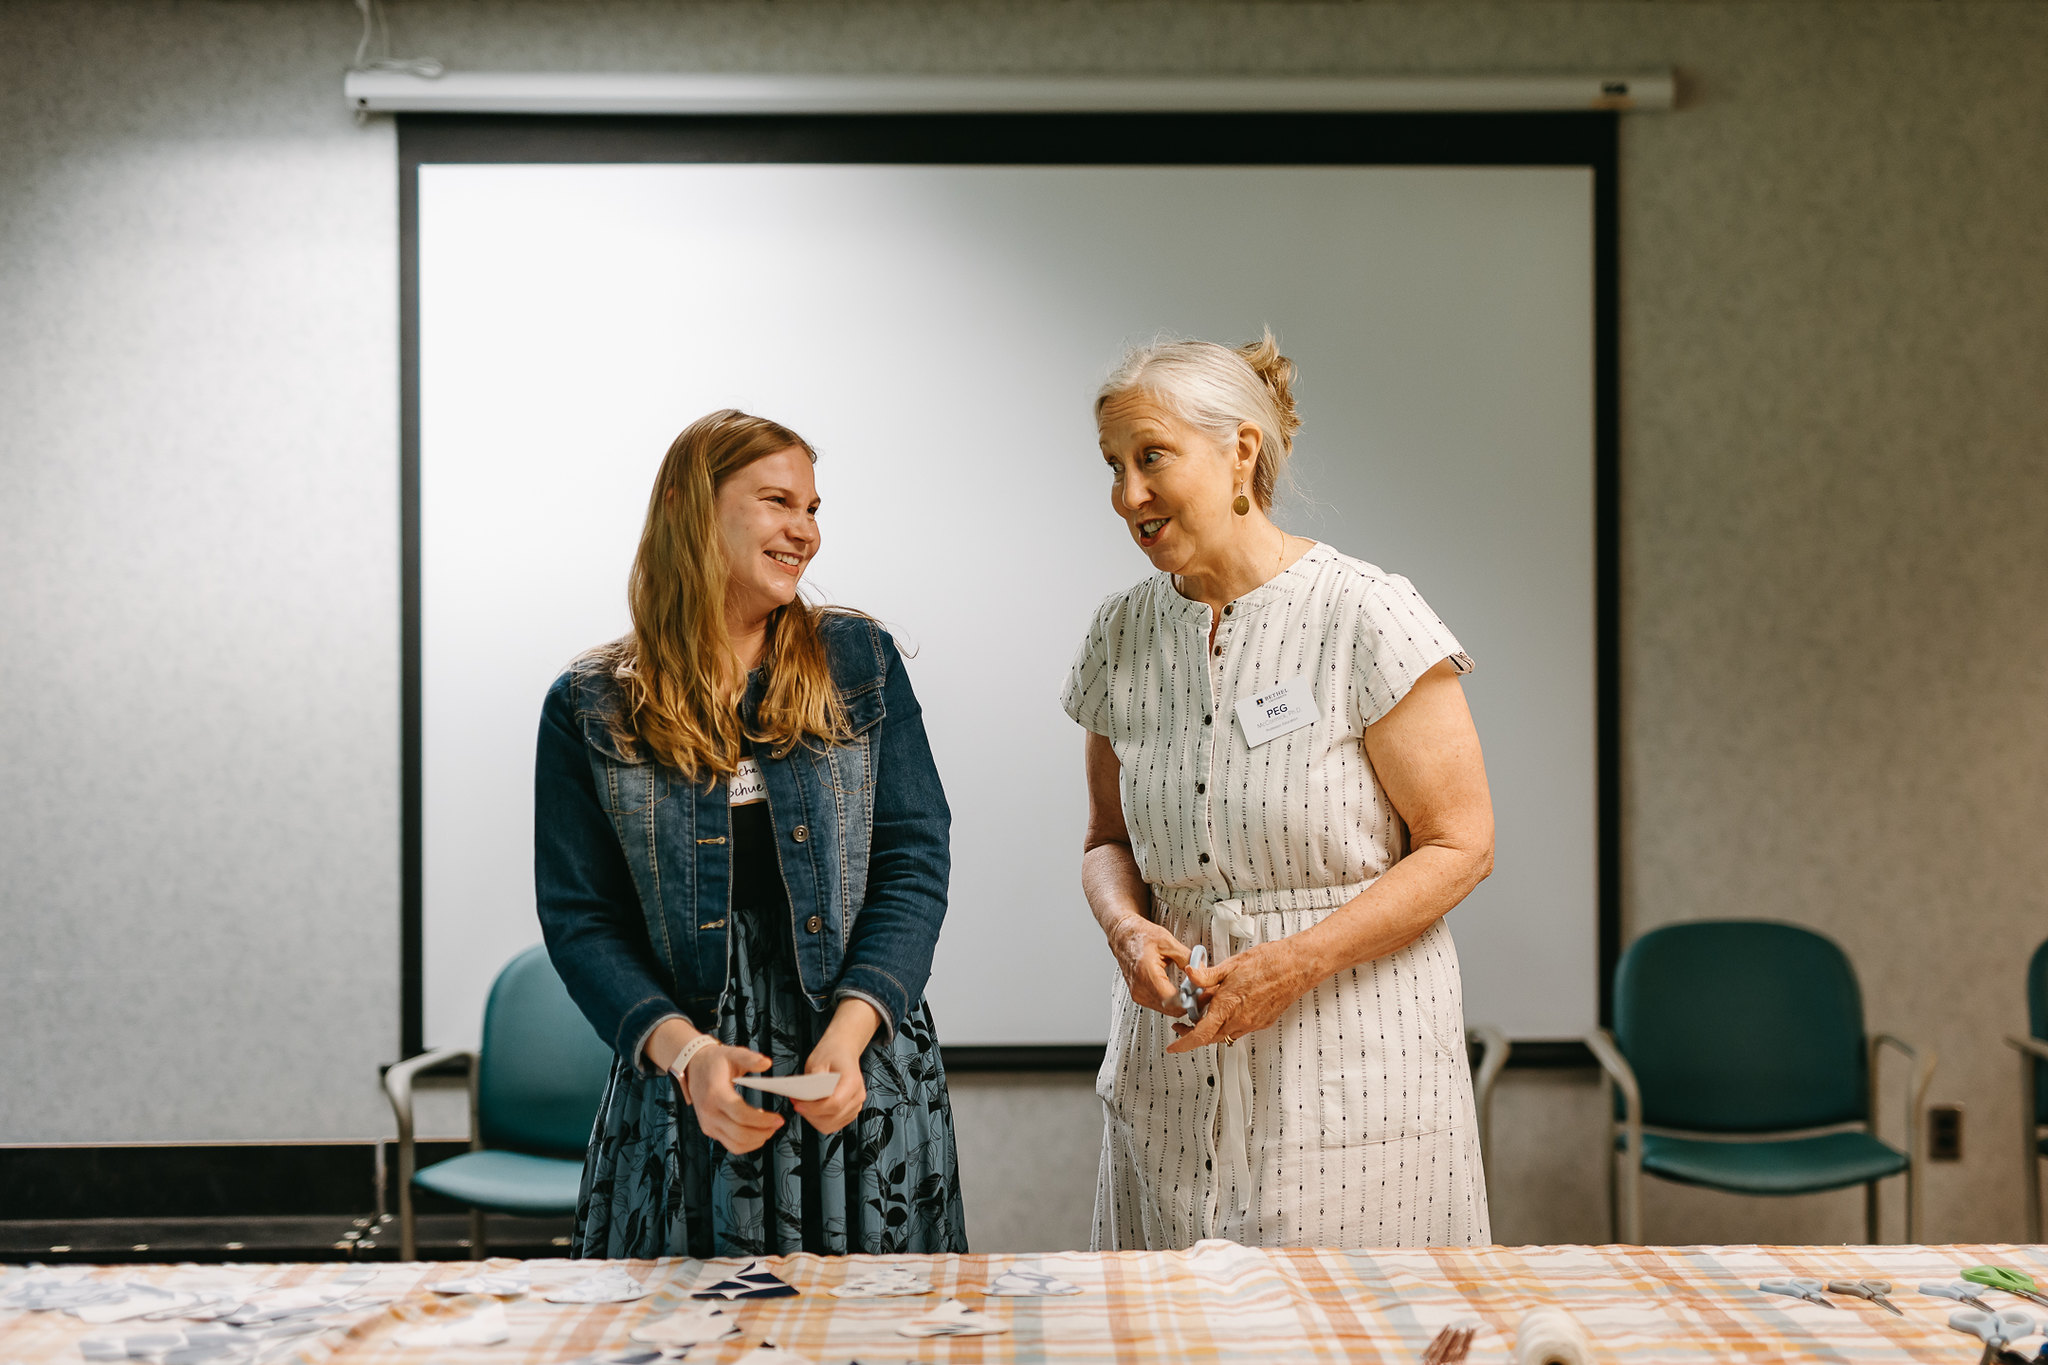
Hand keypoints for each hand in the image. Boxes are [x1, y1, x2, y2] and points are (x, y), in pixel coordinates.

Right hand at [683, 1043, 783, 1153]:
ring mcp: (708, 1124)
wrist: (694, 1068)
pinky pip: (730, 1145)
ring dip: (756, 1141)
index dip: (763, 1120)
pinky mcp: (710, 1130)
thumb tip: (766, 1063)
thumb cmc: (713, 1062)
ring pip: (735, 1145)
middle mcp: (709, 1113)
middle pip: (739, 1135)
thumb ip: (750, 1058)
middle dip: (763, 1133)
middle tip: (777, 1124)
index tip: (778, 1118)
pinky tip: (755, 1130)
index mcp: (716, 1094)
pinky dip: (747, 1143)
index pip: (741, 1115)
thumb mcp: (732, 1053)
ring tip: (768, 1129)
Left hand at [792, 998, 877, 1133]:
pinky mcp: (849, 1112)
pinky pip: (833, 1124)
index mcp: (853, 1082)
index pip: (835, 1104)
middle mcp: (857, 1096)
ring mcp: (855, 1106)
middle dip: (811, 1114)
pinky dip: (819, 1120)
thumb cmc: (833, 1054)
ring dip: (814, 1119)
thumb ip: (814, 1080)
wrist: (843, 1051)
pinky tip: (812, 1109)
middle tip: (797, 1103)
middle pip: (833, 1118)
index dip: (814, 1108)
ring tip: (803, 1105)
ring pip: (831, 1125)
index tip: (799, 1104)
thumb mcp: (819, 1061)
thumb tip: (805, 1095)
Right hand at [1108, 913, 1192, 1013]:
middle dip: (1189, 1003)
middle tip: (1202, 992)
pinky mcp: (1139, 995)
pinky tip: (1180, 992)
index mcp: (1146, 974)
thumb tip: (1201, 971)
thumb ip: (1187, 958)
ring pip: (1167, 1010)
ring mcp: (1138, 994)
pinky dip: (1172, 1001)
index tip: (1202, 995)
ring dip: (1181, 1003)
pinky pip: (1160, 1005)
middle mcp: (1140, 988)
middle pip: (1171, 1009)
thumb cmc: (1140, 935)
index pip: (1172, 1001)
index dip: (1191, 1001)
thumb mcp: (1168, 942)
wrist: (1123, 935)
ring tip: (1192, 990)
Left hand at [1166, 939, 1319, 1051]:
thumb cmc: (1268, 962)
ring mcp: (1253, 1023)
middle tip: (1184, 1022)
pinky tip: (1229, 1006)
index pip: (1200, 1035)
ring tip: (1207, 1008)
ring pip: (1225, 1034)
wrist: (1296, 966)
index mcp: (1228, 1006)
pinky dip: (1228, 1022)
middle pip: (1210, 1037)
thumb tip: (1190, 976)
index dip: (1183, 1043)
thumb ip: (1207, 976)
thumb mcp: (1230, 965)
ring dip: (1212, 1027)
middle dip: (1194, 1033)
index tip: (1173, 1046)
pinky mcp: (1263, 1022)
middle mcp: (1240, 1020)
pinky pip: (1239, 1029)